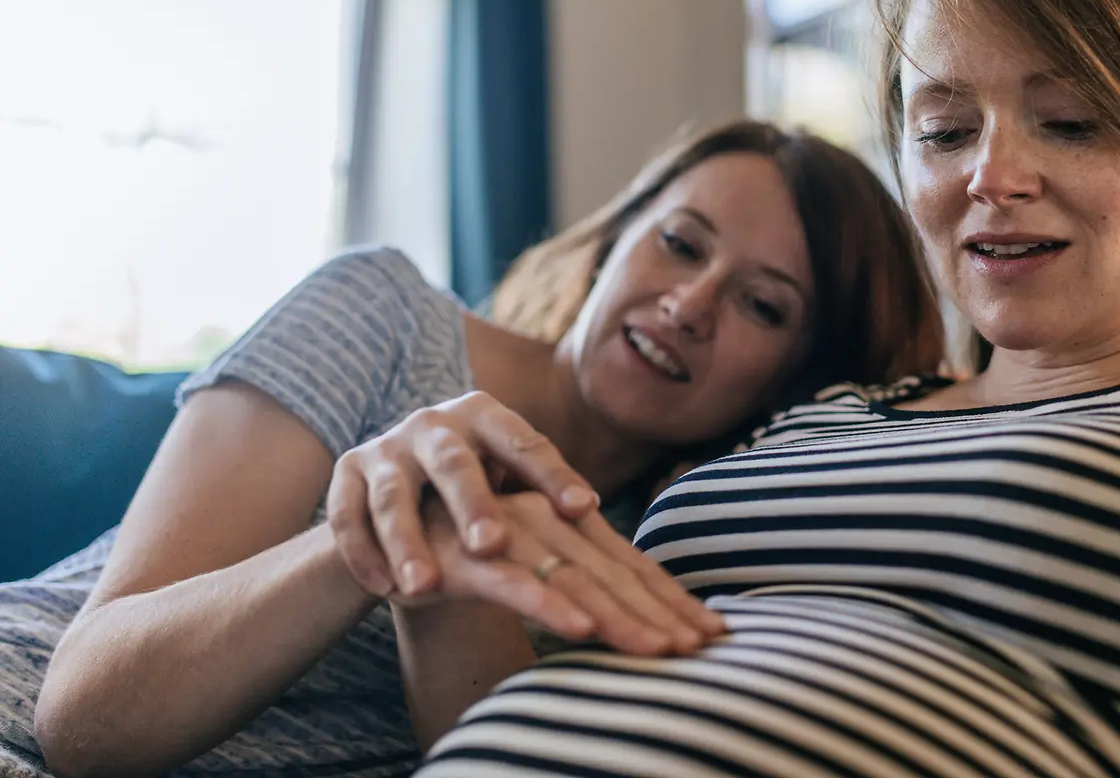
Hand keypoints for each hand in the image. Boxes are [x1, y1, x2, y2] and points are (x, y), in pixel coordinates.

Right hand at [327, 392, 597, 597]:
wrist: (403, 478)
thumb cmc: (477, 483)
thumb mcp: (508, 476)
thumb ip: (541, 489)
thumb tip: (589, 511)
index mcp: (484, 416)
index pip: (523, 442)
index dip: (552, 475)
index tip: (583, 509)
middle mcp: (434, 425)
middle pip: (453, 463)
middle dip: (472, 505)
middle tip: (491, 546)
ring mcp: (387, 447)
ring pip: (394, 495)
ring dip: (407, 542)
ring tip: (422, 588)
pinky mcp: (347, 472)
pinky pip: (348, 514)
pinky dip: (361, 551)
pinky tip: (379, 588)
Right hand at [404, 492, 726, 654]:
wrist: (374, 517)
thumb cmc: (466, 537)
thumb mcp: (527, 546)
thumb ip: (578, 564)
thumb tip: (651, 605)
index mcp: (559, 503)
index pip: (625, 555)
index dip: (667, 594)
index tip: (711, 632)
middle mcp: (535, 506)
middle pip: (605, 565)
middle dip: (652, 610)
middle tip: (693, 648)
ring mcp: (497, 524)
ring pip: (563, 571)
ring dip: (605, 612)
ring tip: (643, 645)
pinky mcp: (452, 547)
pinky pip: (501, 580)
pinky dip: (542, 603)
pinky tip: (575, 626)